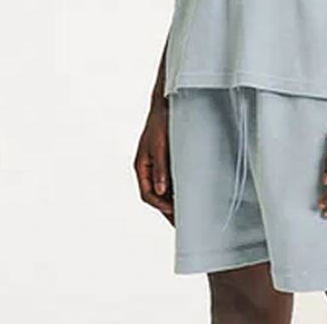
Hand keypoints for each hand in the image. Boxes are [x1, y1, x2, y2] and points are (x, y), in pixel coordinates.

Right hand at [134, 98, 173, 223]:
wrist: (166, 104)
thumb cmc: (160, 121)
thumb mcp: (160, 145)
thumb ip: (161, 168)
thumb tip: (161, 190)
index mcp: (142, 166)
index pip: (148, 194)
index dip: (160, 206)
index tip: (173, 212)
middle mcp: (148, 167)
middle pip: (155, 194)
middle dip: (166, 209)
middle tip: (178, 223)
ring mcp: (157, 163)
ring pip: (162, 188)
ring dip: (171, 200)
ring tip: (183, 213)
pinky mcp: (166, 158)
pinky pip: (169, 178)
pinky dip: (175, 188)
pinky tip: (185, 194)